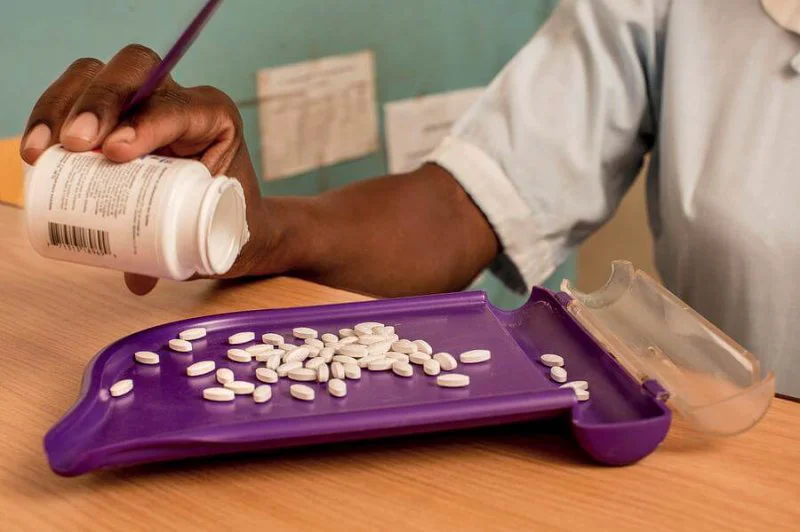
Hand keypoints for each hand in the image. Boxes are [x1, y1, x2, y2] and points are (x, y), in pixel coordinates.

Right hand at [20, 44, 269, 294]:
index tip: (117, 152)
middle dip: (100, 100)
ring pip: (97, 75)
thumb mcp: (216, 231)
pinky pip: (75, 99)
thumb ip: (184, 251)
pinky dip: (50, 119)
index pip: (180, 106)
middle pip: (136, 69)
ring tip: (42, 153)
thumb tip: (137, 278)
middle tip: (75, 144)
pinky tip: (37, 151)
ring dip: (62, 107)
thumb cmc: (227, 222)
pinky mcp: (113, 114)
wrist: (230, 219)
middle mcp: (179, 99)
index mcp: (215, 119)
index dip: (148, 121)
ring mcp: (142, 101)